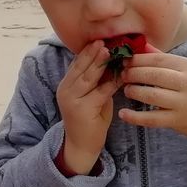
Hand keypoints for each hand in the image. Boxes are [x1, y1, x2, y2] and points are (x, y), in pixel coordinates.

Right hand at [57, 40, 123, 174]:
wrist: (81, 146)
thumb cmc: (90, 120)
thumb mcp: (91, 97)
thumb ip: (96, 82)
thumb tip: (111, 63)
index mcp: (66, 85)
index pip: (76, 64)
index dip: (87, 52)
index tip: (99, 40)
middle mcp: (65, 90)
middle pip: (81, 67)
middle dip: (93, 53)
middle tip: (104, 40)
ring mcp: (72, 99)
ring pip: (88, 77)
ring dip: (100, 63)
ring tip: (109, 50)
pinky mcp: (82, 109)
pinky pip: (100, 92)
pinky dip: (111, 82)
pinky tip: (120, 75)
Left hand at [119, 48, 186, 154]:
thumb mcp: (186, 69)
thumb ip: (162, 58)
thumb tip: (140, 45)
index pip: (159, 60)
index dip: (139, 59)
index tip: (125, 60)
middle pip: (154, 76)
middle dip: (134, 74)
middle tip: (123, 75)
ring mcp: (183, 104)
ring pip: (152, 96)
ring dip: (134, 91)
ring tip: (127, 89)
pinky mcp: (177, 121)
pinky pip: (152, 119)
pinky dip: (135, 117)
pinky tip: (123, 113)